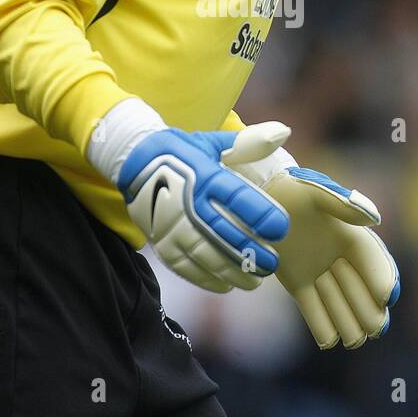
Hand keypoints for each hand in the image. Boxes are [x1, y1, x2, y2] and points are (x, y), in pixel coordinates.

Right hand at [117, 122, 291, 293]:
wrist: (133, 160)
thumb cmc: (182, 152)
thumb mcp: (213, 142)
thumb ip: (250, 141)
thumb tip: (284, 131)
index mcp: (206, 176)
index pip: (240, 199)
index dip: (262, 216)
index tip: (281, 229)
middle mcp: (190, 203)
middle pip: (227, 235)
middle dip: (253, 254)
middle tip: (272, 264)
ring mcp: (173, 226)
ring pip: (208, 257)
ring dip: (234, 272)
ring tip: (255, 280)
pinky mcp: (161, 242)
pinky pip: (186, 267)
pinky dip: (208, 279)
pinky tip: (227, 284)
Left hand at [232, 157, 399, 348]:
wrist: (258, 195)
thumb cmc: (291, 187)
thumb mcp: (316, 189)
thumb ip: (343, 202)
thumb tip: (375, 219)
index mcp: (348, 232)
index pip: (369, 258)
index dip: (380, 276)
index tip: (388, 296)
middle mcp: (337, 255)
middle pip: (358, 286)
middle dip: (368, 308)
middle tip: (376, 329)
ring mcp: (317, 270)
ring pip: (336, 300)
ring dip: (347, 321)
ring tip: (355, 341)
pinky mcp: (296, 281)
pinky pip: (311, 305)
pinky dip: (319, 323)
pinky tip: (327, 342)